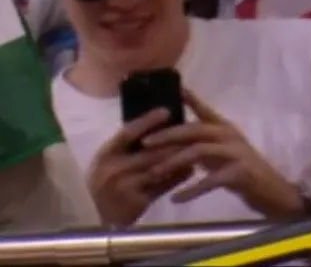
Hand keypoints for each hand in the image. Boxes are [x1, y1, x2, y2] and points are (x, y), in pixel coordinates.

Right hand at [86, 108, 195, 226]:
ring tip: (197, 149)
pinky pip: (163, 186)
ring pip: (159, 168)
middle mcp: (112, 169)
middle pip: (150, 152)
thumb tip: (160, 123)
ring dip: (180, 159)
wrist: (98, 216)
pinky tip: (190, 170)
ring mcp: (124, 186)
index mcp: (106, 154)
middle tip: (195, 132)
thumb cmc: (108, 181)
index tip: (167, 110)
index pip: (127, 133)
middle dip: (174, 142)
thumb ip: (130, 147)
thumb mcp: (112, 161)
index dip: (147, 121)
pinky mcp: (136, 201)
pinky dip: (178, 177)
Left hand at [144, 91, 307, 217]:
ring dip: (174, 161)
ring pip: (199, 151)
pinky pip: (210, 180)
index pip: (204, 110)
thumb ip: (202, 143)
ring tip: (154, 174)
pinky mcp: (239, 173)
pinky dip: (191, 190)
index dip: (189, 99)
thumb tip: (172, 138)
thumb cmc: (241, 170)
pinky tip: (175, 199)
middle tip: (145, 143)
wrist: (271, 190)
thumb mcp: (221, 151)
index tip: (171, 90)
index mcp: (225, 128)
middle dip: (168, 135)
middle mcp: (230, 135)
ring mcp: (236, 153)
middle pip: (195, 129)